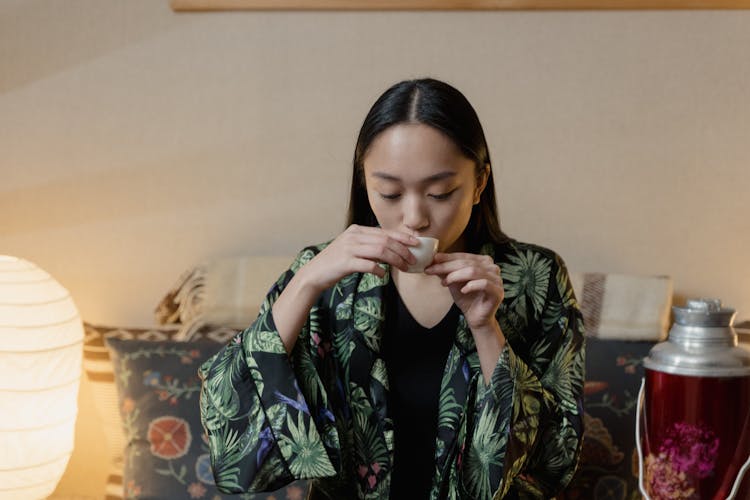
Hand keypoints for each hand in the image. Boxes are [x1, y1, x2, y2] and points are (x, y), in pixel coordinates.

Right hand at [299, 225, 417, 293]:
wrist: (314, 274)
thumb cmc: (336, 263)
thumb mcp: (353, 249)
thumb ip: (370, 247)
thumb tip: (392, 251)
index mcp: (357, 230)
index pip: (385, 232)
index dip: (403, 237)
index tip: (416, 243)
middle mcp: (353, 236)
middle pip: (385, 240)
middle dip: (403, 250)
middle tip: (413, 260)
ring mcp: (349, 248)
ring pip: (380, 251)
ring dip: (396, 260)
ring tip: (404, 268)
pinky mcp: (346, 262)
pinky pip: (369, 265)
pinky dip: (379, 270)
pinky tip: (382, 275)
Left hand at [424, 253, 503, 331]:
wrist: (475, 317)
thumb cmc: (466, 298)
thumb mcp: (453, 282)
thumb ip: (446, 270)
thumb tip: (432, 260)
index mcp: (483, 261)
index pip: (463, 256)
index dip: (447, 258)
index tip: (431, 260)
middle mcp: (492, 268)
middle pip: (467, 263)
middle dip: (447, 266)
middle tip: (432, 270)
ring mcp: (497, 279)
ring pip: (474, 271)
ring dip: (456, 276)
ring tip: (445, 282)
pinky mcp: (498, 292)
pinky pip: (484, 284)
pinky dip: (471, 286)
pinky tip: (463, 290)